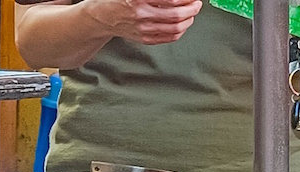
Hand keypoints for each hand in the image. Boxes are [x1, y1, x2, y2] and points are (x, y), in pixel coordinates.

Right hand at [84, 0, 201, 44]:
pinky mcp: (144, 38)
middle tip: (197, 4)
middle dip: (192, 9)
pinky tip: (182, 24)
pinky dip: (180, 31)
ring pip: (175, 28)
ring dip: (188, 20)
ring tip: (191, 14)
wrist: (103, 16)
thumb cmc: (119, 0)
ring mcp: (143, 29)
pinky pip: (168, 38)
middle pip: (176, 15)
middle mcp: (141, 15)